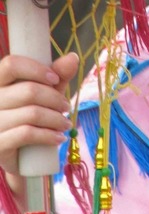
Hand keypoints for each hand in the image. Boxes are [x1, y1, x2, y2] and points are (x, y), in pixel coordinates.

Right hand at [0, 53, 78, 181]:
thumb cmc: (31, 115)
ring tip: (66, 124)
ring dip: (56, 119)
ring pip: (31, 113)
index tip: (55, 79)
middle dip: (55, 99)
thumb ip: (57, 74)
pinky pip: (27, 134)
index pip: (11, 64)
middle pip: (28, 91)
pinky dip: (48, 135)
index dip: (36, 69)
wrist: (21, 156)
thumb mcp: (45, 92)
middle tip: (67, 107)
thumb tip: (73, 57)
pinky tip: (59, 138)